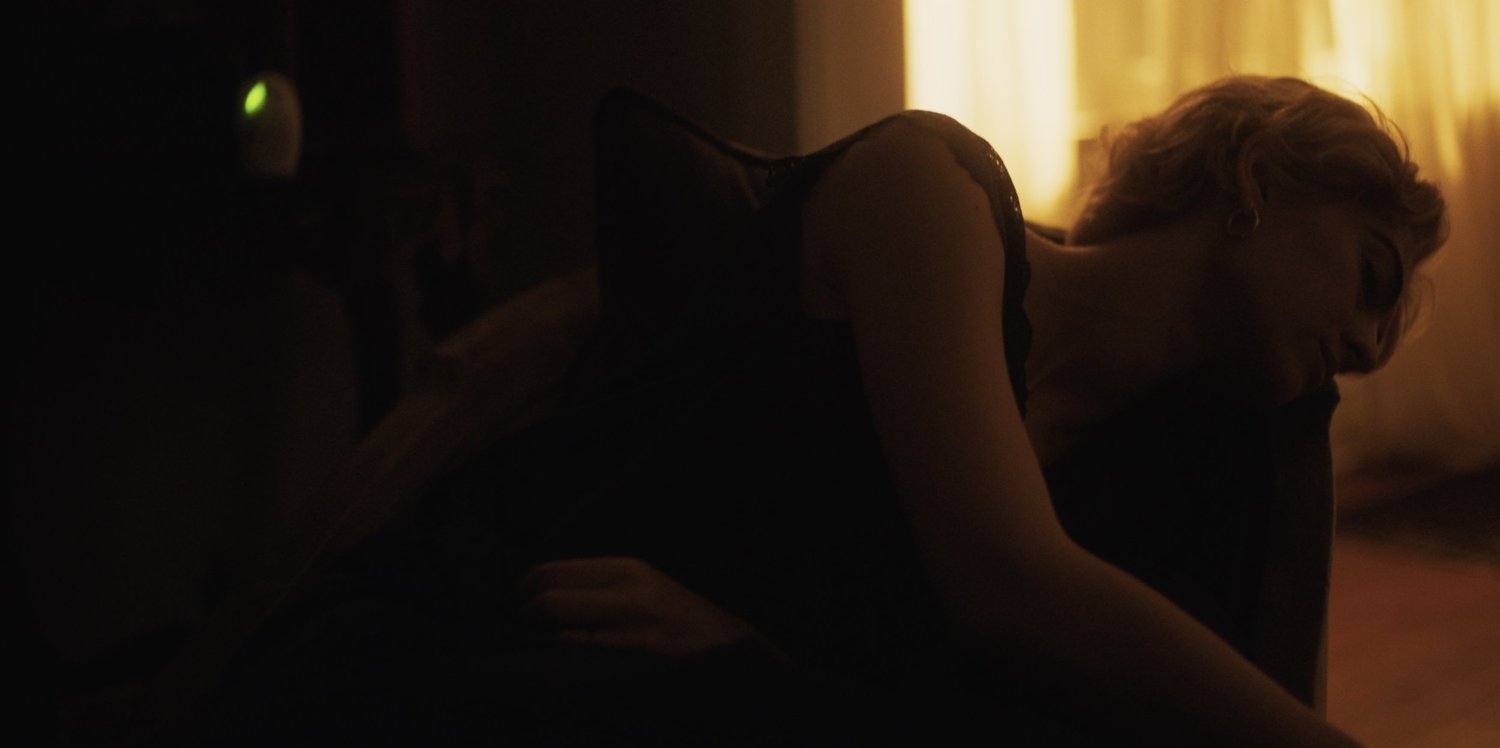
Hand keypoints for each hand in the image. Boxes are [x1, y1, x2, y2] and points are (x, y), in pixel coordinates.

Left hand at [517, 556, 772, 658]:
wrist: (729, 650)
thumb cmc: (679, 622)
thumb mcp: (642, 588)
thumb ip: (600, 586)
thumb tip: (542, 592)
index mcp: (626, 567)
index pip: (553, 569)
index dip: (524, 589)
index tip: (516, 606)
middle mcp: (627, 587)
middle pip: (549, 592)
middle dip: (523, 612)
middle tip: (517, 629)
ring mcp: (632, 621)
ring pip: (559, 621)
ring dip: (536, 635)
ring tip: (531, 646)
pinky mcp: (635, 653)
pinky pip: (581, 650)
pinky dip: (560, 655)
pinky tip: (558, 662)